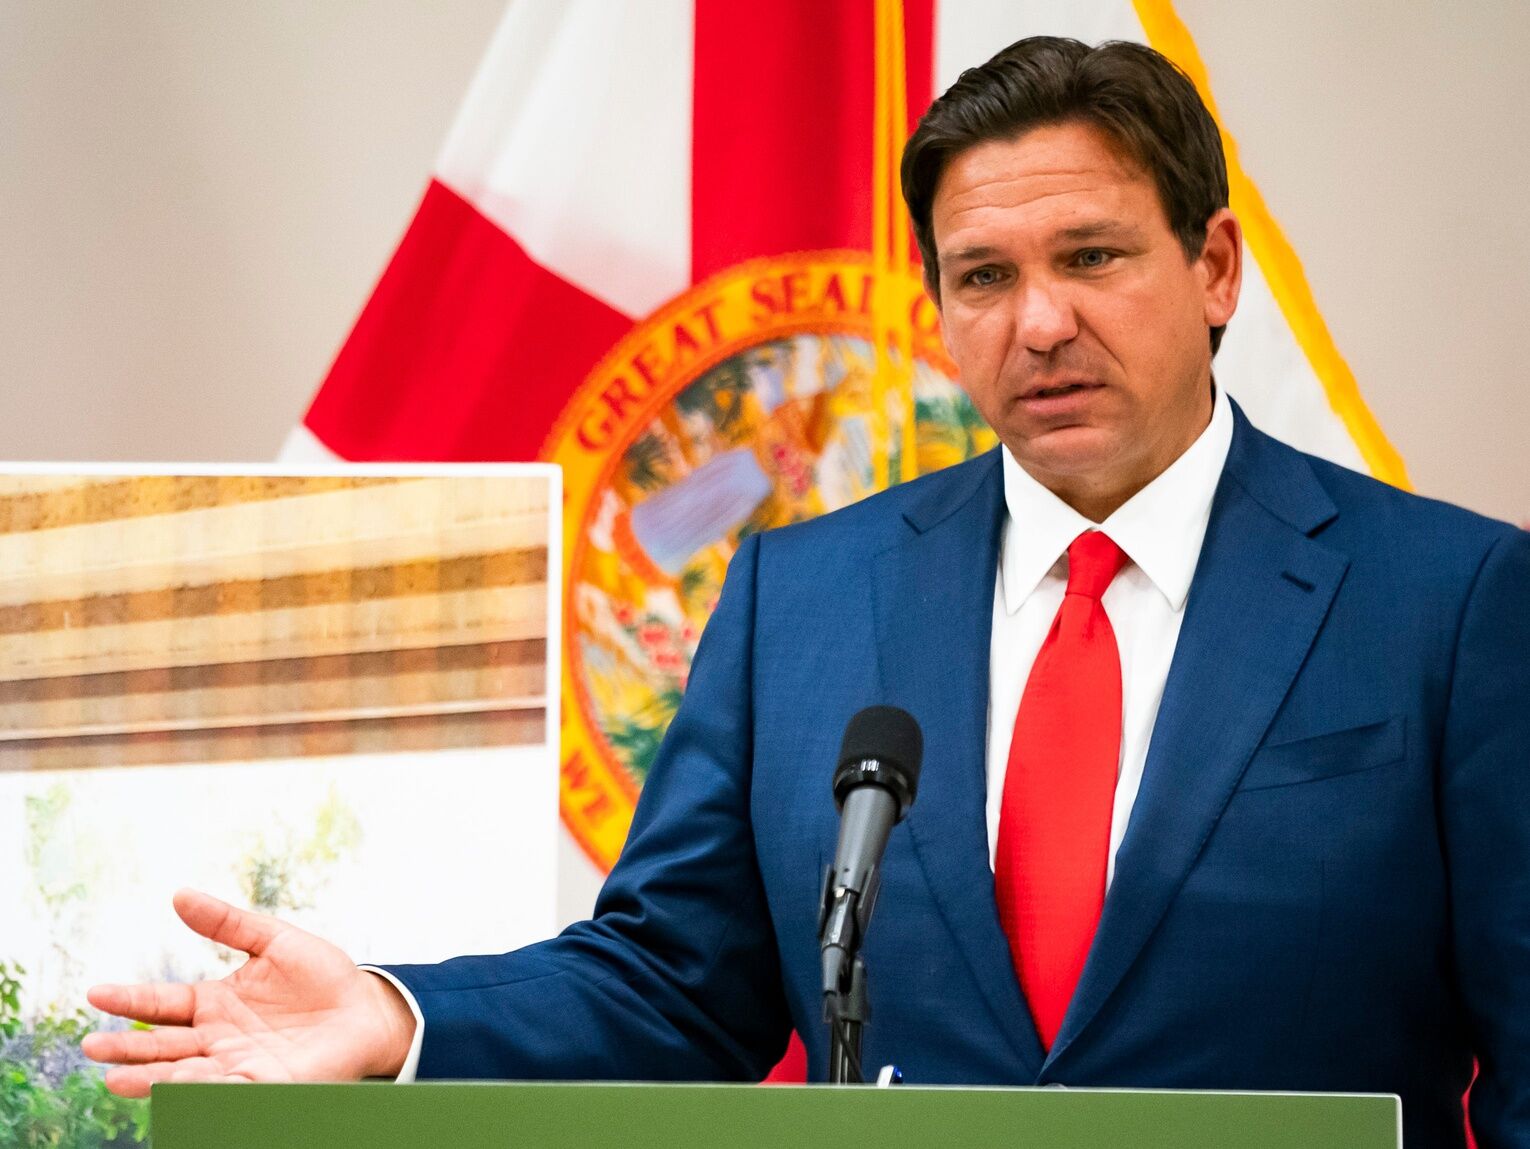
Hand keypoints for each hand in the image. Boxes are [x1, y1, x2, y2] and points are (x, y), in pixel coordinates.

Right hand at [82, 889, 416, 1096]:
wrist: (365, 1008)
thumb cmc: (322, 975)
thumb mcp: (274, 940)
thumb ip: (227, 922)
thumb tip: (178, 894)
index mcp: (215, 1003)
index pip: (162, 1003)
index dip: (130, 998)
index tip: (96, 993)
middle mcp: (217, 1038)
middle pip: (163, 1044)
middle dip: (126, 1048)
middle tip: (92, 1045)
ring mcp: (236, 1064)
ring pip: (184, 1073)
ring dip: (150, 1077)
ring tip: (114, 1079)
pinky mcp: (262, 1085)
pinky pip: (224, 1091)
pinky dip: (198, 1090)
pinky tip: (175, 1086)